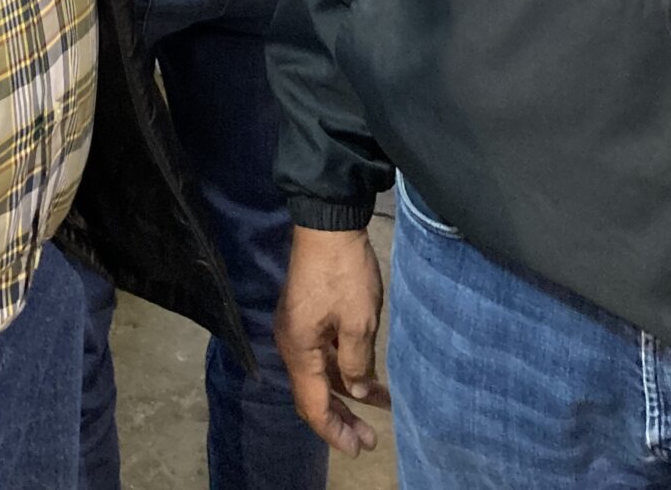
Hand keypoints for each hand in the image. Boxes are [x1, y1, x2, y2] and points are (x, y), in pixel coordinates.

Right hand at [274, 225, 389, 458]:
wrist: (327, 222)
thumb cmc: (343, 273)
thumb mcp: (358, 322)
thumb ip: (356, 363)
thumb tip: (356, 389)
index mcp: (298, 348)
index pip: (313, 405)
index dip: (335, 431)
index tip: (359, 447)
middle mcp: (291, 343)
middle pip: (313, 393)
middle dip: (341, 418)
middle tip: (369, 439)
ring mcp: (297, 329)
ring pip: (319, 374)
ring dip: (347, 393)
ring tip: (379, 408)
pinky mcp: (306, 316)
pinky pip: (323, 355)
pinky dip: (344, 370)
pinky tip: (368, 378)